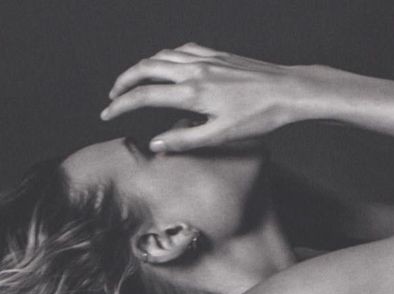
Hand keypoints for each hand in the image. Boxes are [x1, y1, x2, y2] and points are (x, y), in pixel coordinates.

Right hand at [100, 45, 313, 150]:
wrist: (286, 90)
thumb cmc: (258, 117)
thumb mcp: (220, 137)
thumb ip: (185, 140)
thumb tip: (155, 144)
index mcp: (192, 93)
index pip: (145, 96)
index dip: (121, 105)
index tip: (107, 114)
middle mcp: (194, 70)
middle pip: (146, 68)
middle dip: (124, 81)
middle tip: (112, 95)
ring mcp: (205, 59)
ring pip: (162, 55)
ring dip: (142, 67)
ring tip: (133, 81)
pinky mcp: (216, 55)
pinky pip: (182, 49)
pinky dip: (165, 57)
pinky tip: (166, 64)